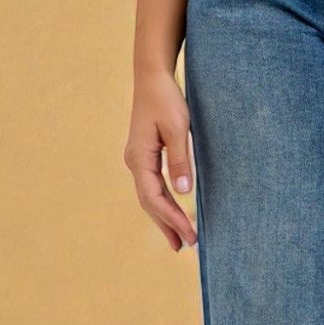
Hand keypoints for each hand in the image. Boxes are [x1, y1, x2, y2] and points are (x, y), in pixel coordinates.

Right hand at [124, 69, 197, 252]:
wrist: (152, 77)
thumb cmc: (166, 99)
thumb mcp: (177, 128)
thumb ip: (180, 160)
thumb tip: (184, 192)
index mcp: (139, 158)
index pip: (155, 198)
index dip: (172, 219)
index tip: (189, 235)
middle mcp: (134, 162)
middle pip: (149, 203)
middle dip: (166, 225)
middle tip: (183, 247)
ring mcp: (137, 159)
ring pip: (149, 196)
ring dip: (163, 218)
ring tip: (177, 240)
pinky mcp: (144, 155)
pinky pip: (152, 185)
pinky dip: (162, 202)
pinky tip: (172, 211)